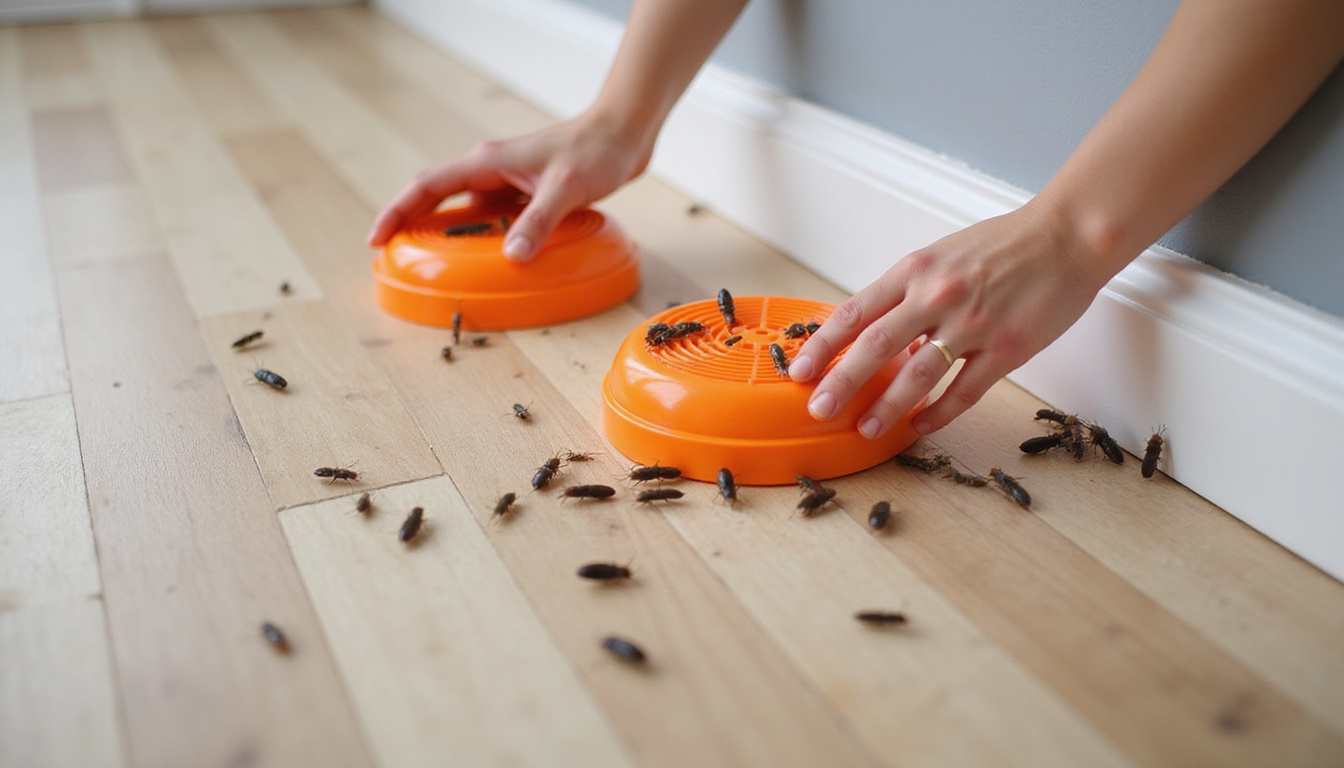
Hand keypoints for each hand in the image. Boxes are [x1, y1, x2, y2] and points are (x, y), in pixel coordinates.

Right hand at [366, 110, 653, 259]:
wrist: (624, 131)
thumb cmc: (595, 150)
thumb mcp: (566, 190)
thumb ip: (538, 222)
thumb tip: (512, 257)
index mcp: (488, 162)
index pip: (428, 186)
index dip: (398, 211)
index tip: (377, 237)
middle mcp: (492, 169)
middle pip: (438, 197)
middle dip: (412, 223)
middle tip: (394, 255)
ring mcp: (509, 180)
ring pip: (467, 209)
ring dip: (450, 233)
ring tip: (435, 262)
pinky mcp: (528, 190)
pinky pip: (495, 216)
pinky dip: (485, 236)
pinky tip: (490, 257)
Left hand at [788, 197, 1105, 436]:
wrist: (1067, 236)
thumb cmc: (1003, 245)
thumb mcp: (941, 256)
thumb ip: (907, 292)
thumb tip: (873, 332)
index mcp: (915, 271)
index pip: (855, 313)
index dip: (823, 345)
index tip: (799, 370)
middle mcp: (938, 296)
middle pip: (875, 347)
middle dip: (841, 382)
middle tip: (818, 409)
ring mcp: (973, 324)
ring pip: (918, 375)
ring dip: (886, 407)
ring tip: (864, 429)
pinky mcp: (1008, 348)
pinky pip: (965, 390)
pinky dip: (939, 412)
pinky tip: (920, 426)